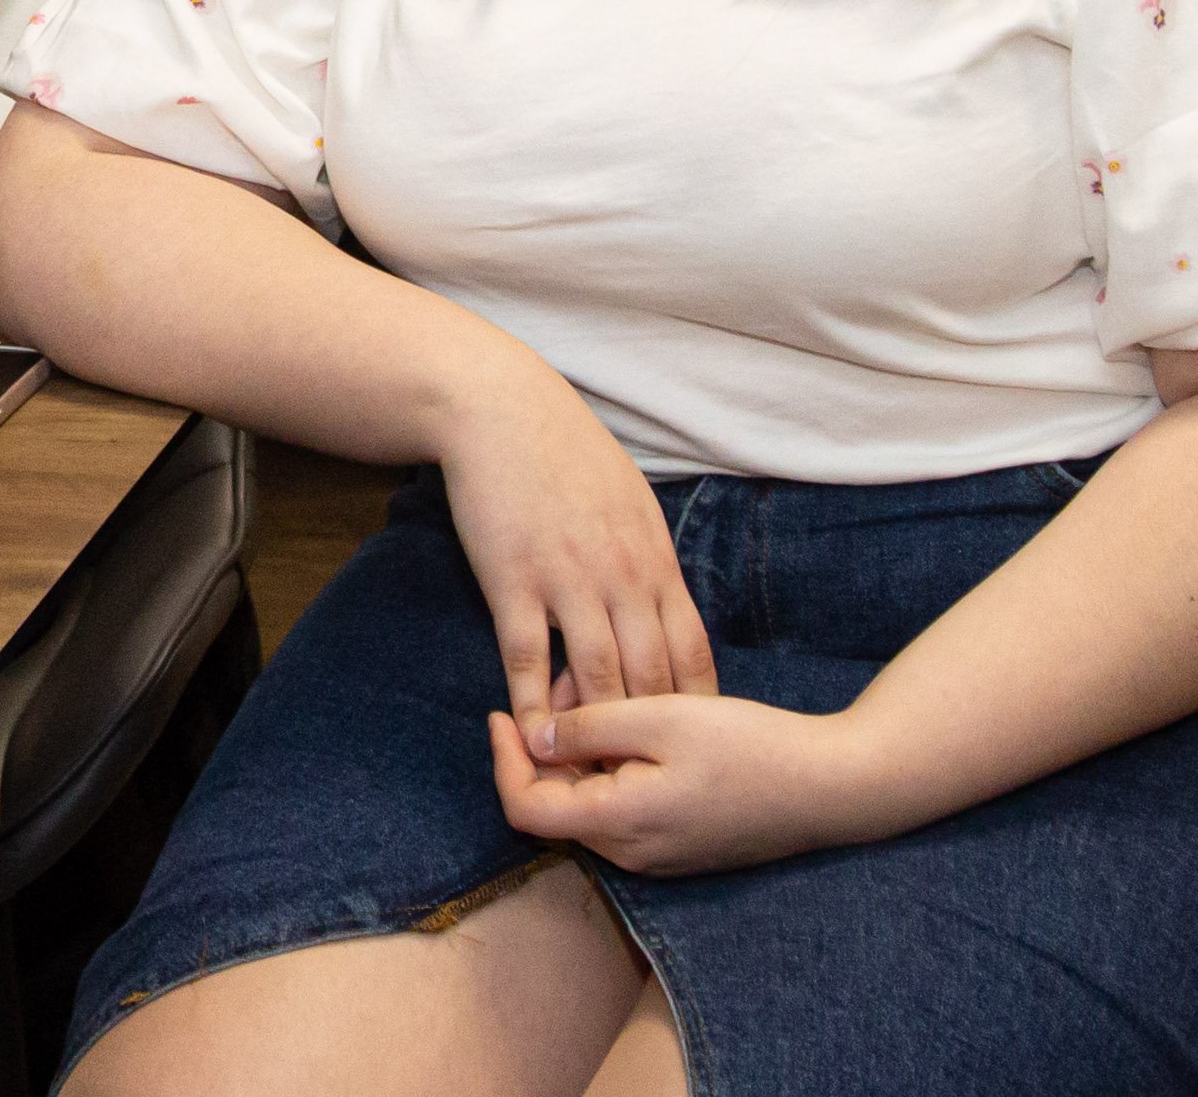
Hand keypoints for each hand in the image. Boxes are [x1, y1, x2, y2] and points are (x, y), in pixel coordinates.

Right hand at [437, 357, 716, 746]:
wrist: (503, 410)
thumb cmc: (568, 453)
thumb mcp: (630, 501)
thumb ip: (648, 561)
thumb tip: (664, 611)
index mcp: (654, 558)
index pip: (691, 651)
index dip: (695, 708)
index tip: (694, 751)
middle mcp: (621, 574)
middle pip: (651, 677)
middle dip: (652, 740)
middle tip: (650, 788)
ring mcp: (567, 579)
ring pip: (597, 677)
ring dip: (597, 736)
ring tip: (597, 784)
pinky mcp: (514, 580)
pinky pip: (526, 657)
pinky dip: (533, 706)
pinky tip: (533, 742)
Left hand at [490, 691, 875, 875]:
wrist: (827, 789)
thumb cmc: (748, 747)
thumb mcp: (665, 717)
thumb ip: (594, 726)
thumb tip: (535, 735)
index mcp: (619, 824)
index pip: (526, 809)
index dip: (502, 761)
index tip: (499, 712)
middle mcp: (629, 853)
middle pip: (555, 805)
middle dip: (545, 746)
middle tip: (564, 682)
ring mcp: (655, 854)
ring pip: (588, 805)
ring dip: (579, 754)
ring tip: (598, 692)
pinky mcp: (678, 843)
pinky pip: (622, 808)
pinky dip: (610, 767)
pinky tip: (633, 723)